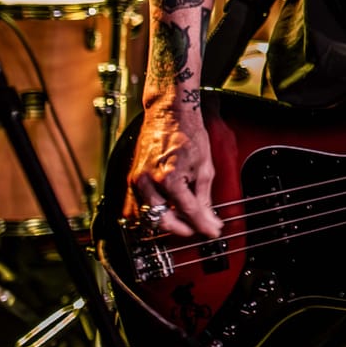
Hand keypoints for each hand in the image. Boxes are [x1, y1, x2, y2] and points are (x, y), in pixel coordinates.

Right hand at [127, 103, 218, 238]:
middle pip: (163, 221)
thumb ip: (205, 197)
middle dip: (183, 228)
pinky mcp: (132, 180)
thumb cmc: (188, 134)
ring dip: (167, 222)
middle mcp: (148, 182)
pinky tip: (169, 210)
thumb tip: (210, 220)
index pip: (188, 212)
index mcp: (169, 178)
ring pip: (148, 216)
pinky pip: (139, 206)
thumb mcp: (205, 166)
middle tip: (198, 228)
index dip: (203, 225)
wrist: (169, 114)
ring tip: (185, 219)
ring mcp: (137, 182)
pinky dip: (154, 212)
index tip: (213, 232)